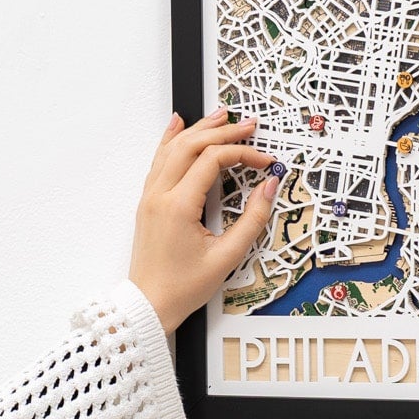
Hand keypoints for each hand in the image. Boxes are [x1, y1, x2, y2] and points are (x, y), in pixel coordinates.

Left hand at [127, 110, 278, 335]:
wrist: (148, 305)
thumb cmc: (182, 288)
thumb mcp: (227, 257)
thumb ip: (252, 219)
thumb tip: (269, 187)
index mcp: (178, 206)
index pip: (213, 160)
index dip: (243, 154)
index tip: (265, 162)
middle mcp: (160, 195)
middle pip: (192, 145)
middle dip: (222, 131)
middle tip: (248, 124)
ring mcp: (150, 197)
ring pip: (173, 148)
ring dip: (198, 129)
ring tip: (220, 114)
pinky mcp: (148, 203)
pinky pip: (159, 161)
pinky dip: (171, 140)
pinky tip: (178, 125)